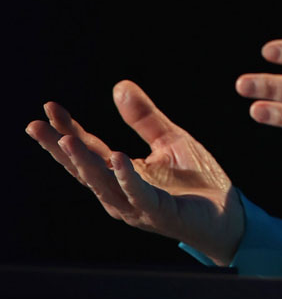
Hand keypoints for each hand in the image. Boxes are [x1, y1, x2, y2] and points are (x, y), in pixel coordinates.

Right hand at [25, 80, 243, 264]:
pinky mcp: (160, 213)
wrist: (229, 213)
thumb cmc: (197, 180)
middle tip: (36, 126)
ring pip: (103, 185)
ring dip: (84, 163)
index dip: (68, 129)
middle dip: (59, 148)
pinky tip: (116, 158)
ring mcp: (138, 207)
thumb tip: (119, 86)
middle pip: (84, 169)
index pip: (89, 149)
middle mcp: (122, 194)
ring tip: (66, 140)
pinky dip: (126, 177)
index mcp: (122, 176)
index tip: (49, 108)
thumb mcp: (170, 138)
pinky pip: (139, 195)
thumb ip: (144, 117)